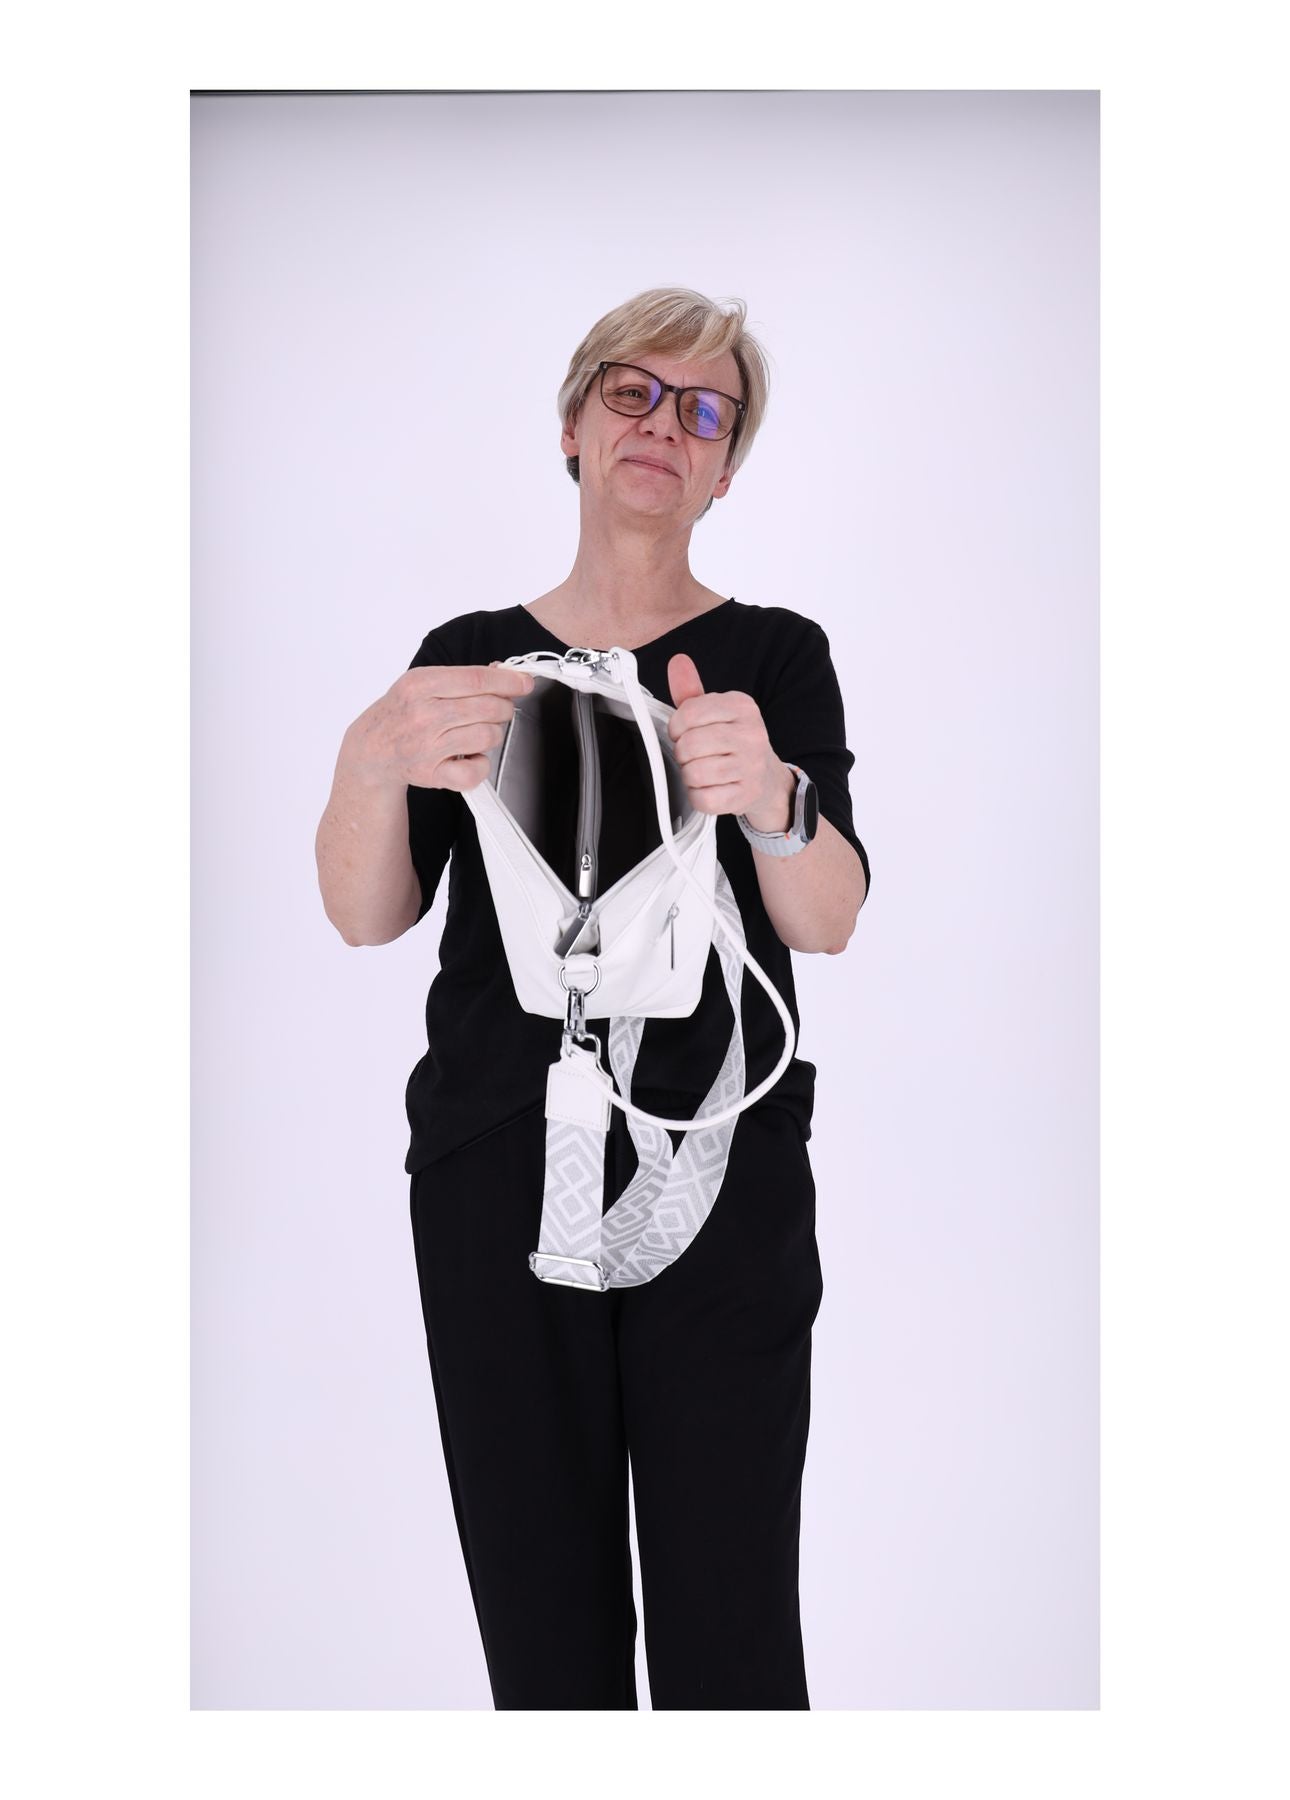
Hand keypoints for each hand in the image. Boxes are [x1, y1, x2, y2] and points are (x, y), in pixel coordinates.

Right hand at [341, 661, 534, 793]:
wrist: (371, 749)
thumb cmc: (403, 712)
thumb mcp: (422, 683)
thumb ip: (462, 678)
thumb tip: (505, 672)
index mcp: (420, 685)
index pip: (477, 679)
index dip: (508, 681)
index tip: (525, 683)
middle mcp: (423, 715)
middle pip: (488, 708)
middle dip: (504, 708)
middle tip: (499, 710)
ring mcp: (426, 746)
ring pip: (487, 737)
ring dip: (492, 735)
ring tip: (479, 732)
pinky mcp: (431, 774)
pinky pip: (475, 771)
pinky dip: (481, 765)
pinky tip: (471, 756)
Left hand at [665, 652, 789, 823]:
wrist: (767, 779)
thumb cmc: (734, 743)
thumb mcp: (716, 713)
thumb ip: (692, 691)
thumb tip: (677, 662)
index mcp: (742, 706)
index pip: (689, 713)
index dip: (676, 727)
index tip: (683, 733)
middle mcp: (752, 734)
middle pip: (689, 745)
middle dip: (683, 753)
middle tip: (694, 755)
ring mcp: (752, 766)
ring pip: (694, 773)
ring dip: (690, 775)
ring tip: (702, 771)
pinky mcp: (747, 794)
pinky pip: (703, 798)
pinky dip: (698, 796)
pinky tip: (710, 788)